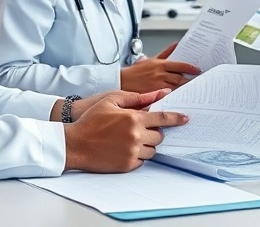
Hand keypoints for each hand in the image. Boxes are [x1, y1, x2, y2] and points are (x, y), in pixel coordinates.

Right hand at [63, 90, 188, 171]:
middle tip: (142, 128)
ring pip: (152, 150)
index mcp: (134, 118)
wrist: (74, 143)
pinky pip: (142, 161)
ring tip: (131, 139)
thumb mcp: (112, 100)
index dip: (176, 118)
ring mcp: (132, 152)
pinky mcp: (126, 165)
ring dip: (147, 144)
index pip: (163, 118)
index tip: (185, 118)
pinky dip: (138, 155)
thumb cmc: (91, 120)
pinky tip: (125, 148)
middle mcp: (136, 136)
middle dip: (154, 131)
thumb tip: (160, 93)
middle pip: (159, 136)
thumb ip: (138, 97)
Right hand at [120, 43, 200, 92]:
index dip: (190, 68)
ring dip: (183, 90)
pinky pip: (167, 96)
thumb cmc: (136, 72)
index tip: (198, 70)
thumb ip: (165, 53)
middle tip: (197, 83)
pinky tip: (179, 99)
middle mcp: (160, 74)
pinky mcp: (153, 95)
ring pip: (175, 88)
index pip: (180, 65)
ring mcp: (157, 85)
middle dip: (189, 81)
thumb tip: (176, 45)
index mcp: (160, 64)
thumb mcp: (151, 60)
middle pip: (180, 78)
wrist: (121, 82)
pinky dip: (174, 97)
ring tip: (191, 91)